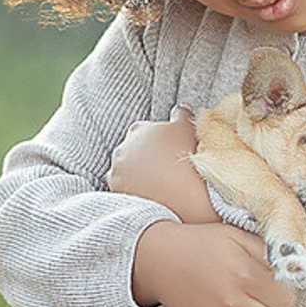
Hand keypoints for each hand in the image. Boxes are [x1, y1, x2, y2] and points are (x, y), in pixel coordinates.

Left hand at [108, 107, 211, 222]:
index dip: (161, 140)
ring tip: (160, 182)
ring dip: (139, 173)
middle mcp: (123, 148)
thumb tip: (181, 109)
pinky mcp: (117, 190)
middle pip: (135, 150)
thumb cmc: (186, 159)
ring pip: (127, 168)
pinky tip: (150, 193)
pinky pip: (124, 187)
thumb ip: (182, 115)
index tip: (172, 149)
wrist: (181, 197)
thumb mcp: (188, 129)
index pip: (148, 131)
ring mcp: (118, 170)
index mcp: (139, 129)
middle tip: (167, 166)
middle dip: (148, 156)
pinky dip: (134, 188)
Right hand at [132, 220, 297, 306]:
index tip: (277, 285)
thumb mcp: (236, 235)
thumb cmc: (200, 244)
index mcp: (244, 273)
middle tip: (266, 298)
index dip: (286, 291)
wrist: (159, 260)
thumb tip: (294, 268)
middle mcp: (232, 302)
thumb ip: (267, 251)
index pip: (287, 298)